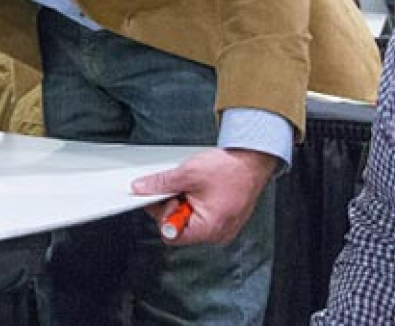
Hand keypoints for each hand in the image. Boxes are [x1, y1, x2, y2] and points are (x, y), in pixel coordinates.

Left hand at [131, 148, 277, 245]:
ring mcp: (223, 228)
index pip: (171, 235)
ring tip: (194, 187)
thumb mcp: (187, 173)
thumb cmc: (229, 169)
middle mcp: (217, 234)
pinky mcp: (225, 221)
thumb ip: (161, 184)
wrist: (252, 160)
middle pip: (179, 228)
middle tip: (180, 187)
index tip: (161, 198)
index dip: (162, 215)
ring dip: (185, 203)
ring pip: (190, 221)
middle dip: (174, 205)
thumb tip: (142, 188)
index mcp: (209, 228)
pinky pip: (202, 217)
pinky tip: (201, 190)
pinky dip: (197, 203)